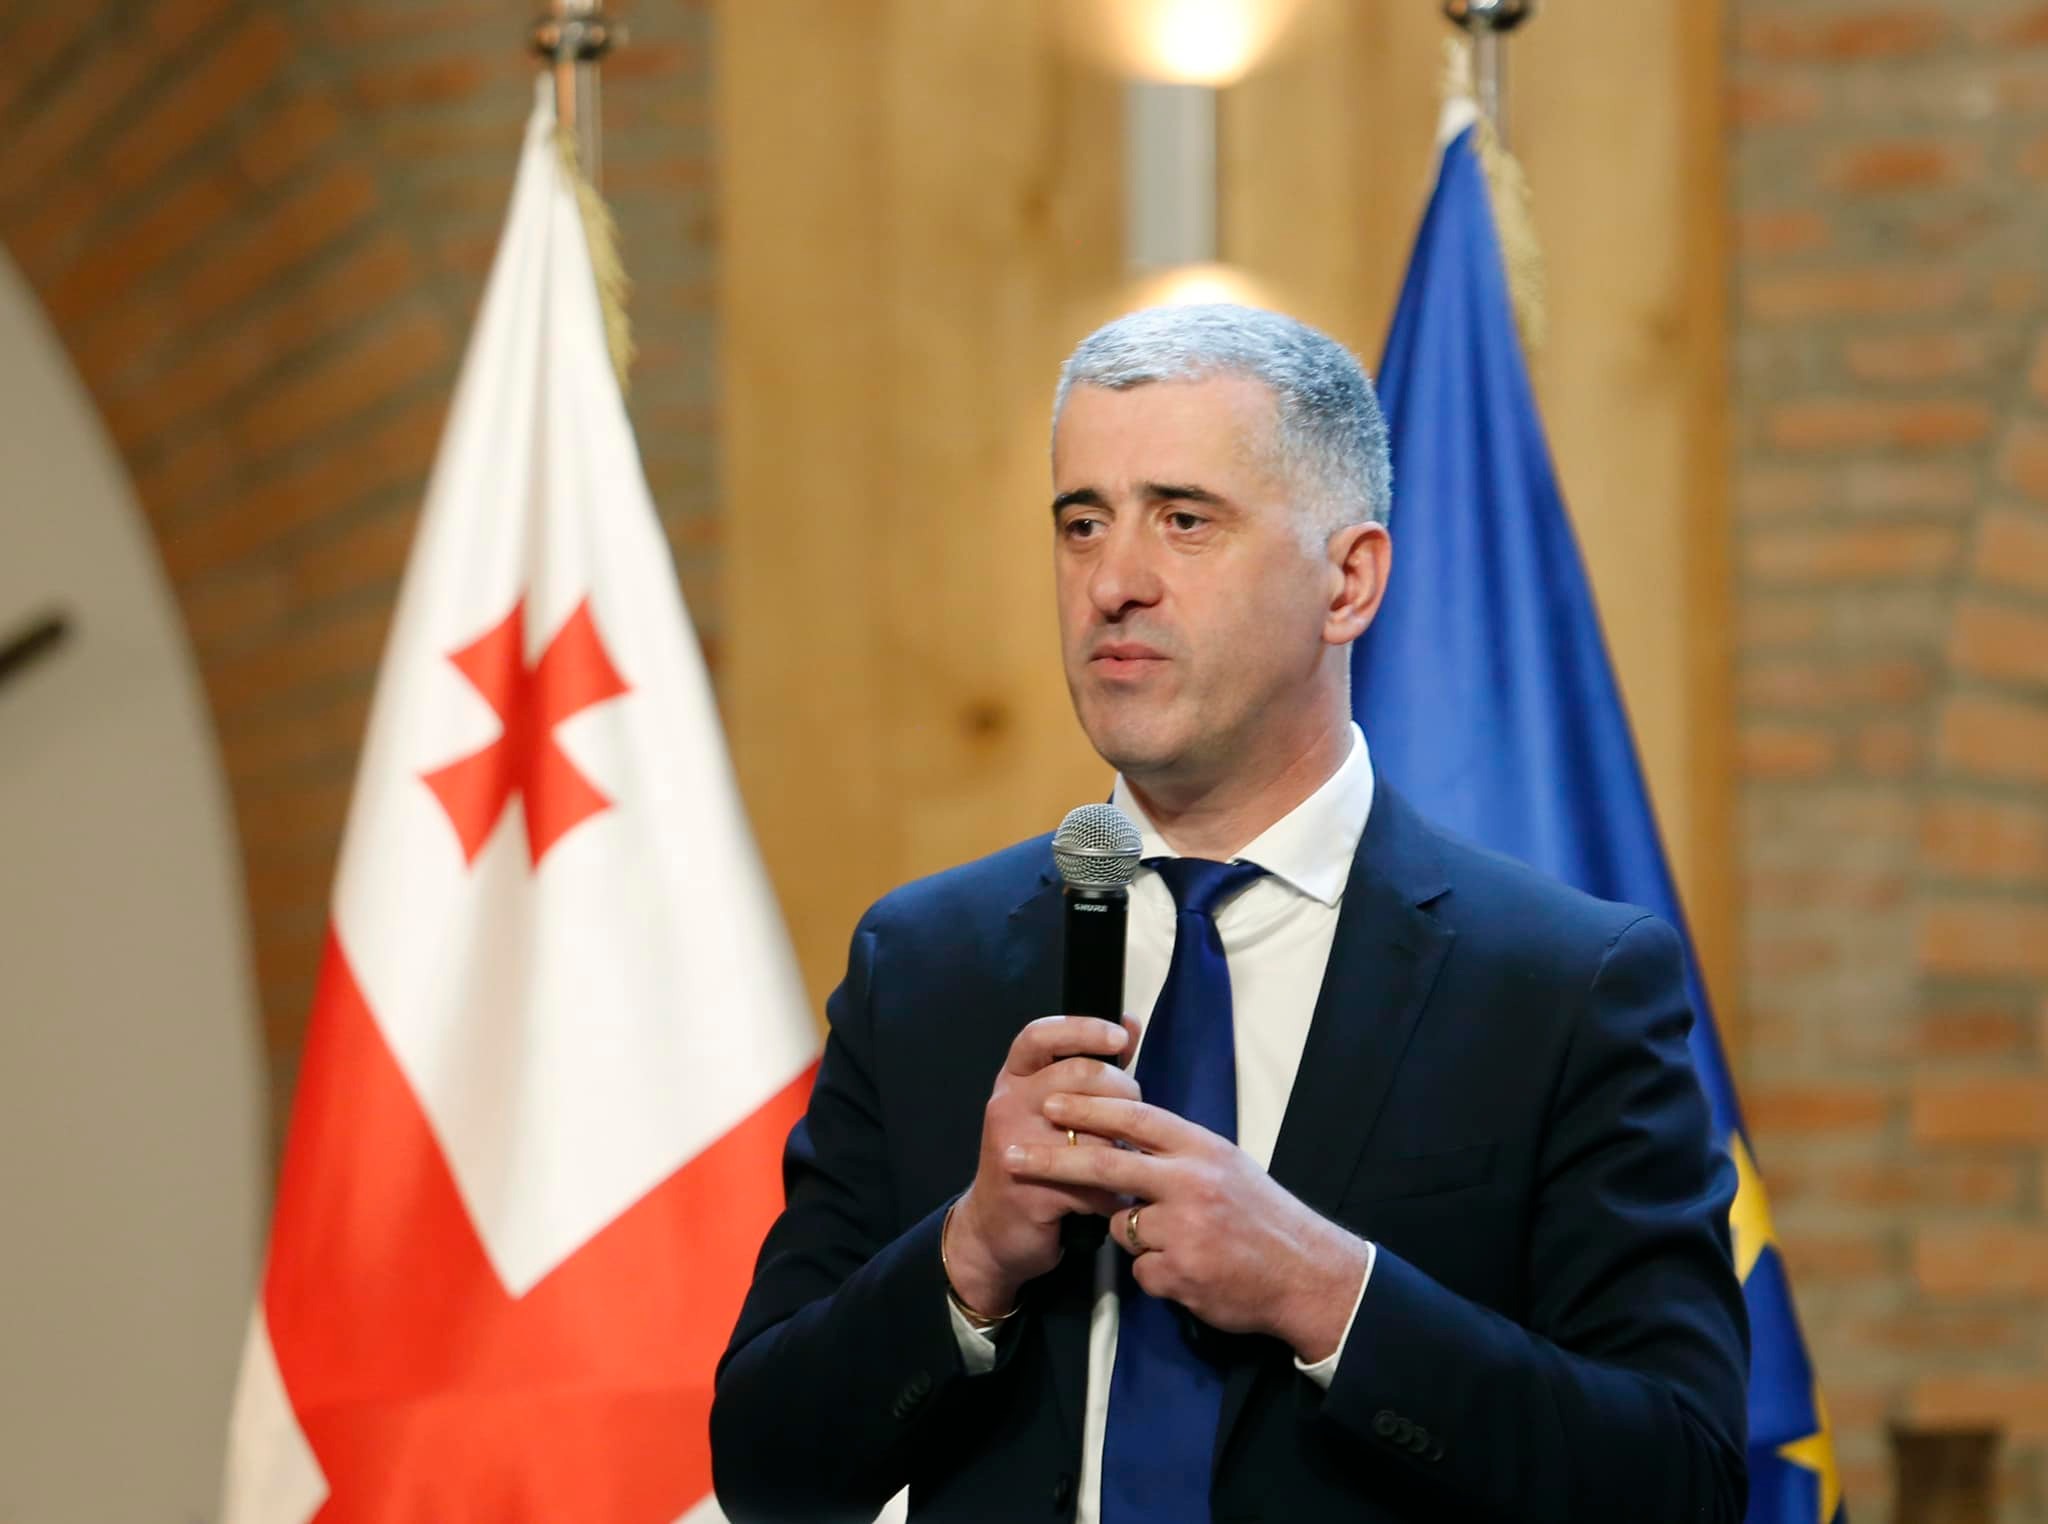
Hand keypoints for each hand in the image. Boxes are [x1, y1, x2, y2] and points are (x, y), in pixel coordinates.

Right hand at [945, 1015, 1143, 1317]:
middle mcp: (1008, 1104)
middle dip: (1122, 1091)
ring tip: (1128, 1162)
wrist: (993, 1231)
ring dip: (1121, 1150)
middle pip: (1080, 1075)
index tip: (1119, 1038)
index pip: (1041, 1036)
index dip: (1083, 1029)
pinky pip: (1092, 1184)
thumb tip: (1129, 1023)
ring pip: (1093, 1132)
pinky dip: (1111, 1195)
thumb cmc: (1033, 1160)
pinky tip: (1113, 1200)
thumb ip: (1089, 1066)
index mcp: (1014, 1079)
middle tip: (1135, 1114)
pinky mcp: (1030, 1190)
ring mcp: (1015, 1147)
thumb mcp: (1049, 1107)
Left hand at [1011, 1094, 1369, 1362]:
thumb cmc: (1262, 1217)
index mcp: (1203, 1149)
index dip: (1089, 1107)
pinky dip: (1157, 1273)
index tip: (1049, 1098)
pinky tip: (1192, 1273)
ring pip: (1123, 1226)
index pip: (1136, 1118)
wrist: (1306, 1275)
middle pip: (1107, 1166)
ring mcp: (1185, 1230)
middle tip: (1009, 1154)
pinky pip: (1141, 1270)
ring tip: (1183, 1242)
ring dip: (1137, 1236)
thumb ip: (1178, 1152)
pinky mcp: (1179, 1273)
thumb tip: (1128, 1132)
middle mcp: (1192, 1183)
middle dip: (1053, 1159)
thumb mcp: (1226, 1166)